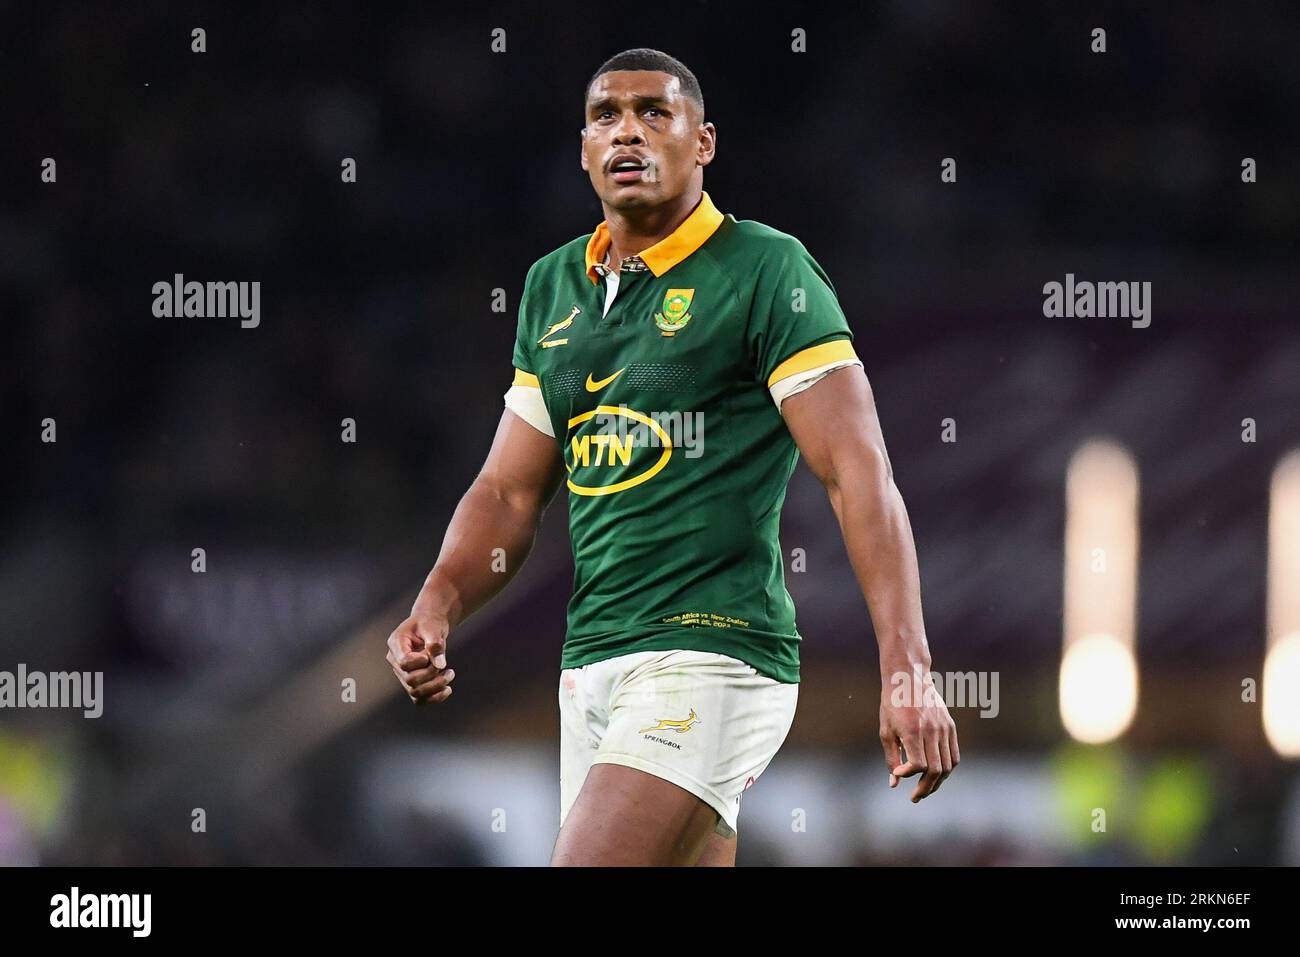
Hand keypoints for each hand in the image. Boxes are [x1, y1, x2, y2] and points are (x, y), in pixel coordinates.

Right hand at [386, 612, 454, 704]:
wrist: (430, 625)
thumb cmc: (430, 623)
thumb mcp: (433, 627)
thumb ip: (435, 644)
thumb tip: (440, 665)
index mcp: (396, 643)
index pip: (404, 662)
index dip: (420, 662)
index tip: (430, 655)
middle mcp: (395, 660)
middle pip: (410, 680)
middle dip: (432, 674)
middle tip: (447, 665)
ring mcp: (402, 673)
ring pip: (415, 692)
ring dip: (435, 687)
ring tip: (450, 674)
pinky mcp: (411, 682)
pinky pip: (419, 699)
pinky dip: (434, 698)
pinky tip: (448, 689)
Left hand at [879, 671, 958, 801]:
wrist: (908, 678)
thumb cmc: (892, 704)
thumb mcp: (886, 730)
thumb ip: (891, 758)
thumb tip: (894, 783)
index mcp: (913, 731)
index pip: (918, 765)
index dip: (909, 775)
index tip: (899, 774)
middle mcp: (931, 731)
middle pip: (936, 770)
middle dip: (926, 788)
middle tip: (915, 797)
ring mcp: (944, 728)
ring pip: (948, 766)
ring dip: (938, 782)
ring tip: (926, 789)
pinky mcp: (950, 726)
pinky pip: (954, 755)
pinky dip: (948, 769)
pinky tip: (937, 775)